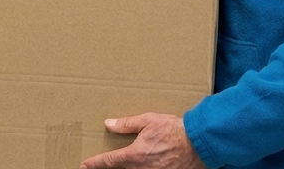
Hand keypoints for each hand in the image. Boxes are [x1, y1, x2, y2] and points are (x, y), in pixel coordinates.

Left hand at [79, 113, 205, 168]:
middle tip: (101, 164)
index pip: (108, 161)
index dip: (94, 163)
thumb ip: (127, 124)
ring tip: (130, 161)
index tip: (84, 165)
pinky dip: (143, 168)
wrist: (199, 143)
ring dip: (130, 167)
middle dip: (111, 167)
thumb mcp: (149, 121)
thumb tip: (109, 124)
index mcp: (135, 155)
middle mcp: (141, 168)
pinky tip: (145, 163)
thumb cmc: (175, 130)